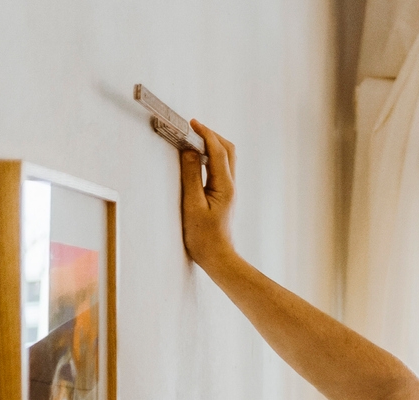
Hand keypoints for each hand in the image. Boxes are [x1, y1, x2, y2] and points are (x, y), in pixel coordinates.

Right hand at [179, 120, 237, 270]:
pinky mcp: (223, 194)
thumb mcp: (192, 205)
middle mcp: (230, 185)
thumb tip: (189, 151)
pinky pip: (219, 168)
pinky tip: (196, 157)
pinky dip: (209, 156)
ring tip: (192, 139)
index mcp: (224, 186)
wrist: (217, 257)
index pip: (218, 151)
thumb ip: (190, 176)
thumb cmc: (204, 237)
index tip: (192, 123)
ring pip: (225, 158)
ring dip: (211, 145)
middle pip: (227, 150)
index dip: (205, 134)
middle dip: (211, 135)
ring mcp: (228, 190)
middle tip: (191, 128)